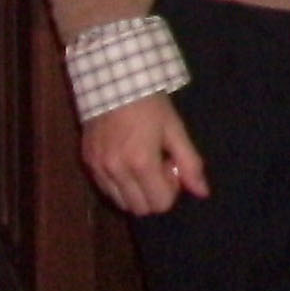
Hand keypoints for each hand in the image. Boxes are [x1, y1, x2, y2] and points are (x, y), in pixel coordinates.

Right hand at [80, 92, 208, 215]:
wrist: (114, 81)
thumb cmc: (151, 104)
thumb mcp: (175, 129)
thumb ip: (190, 163)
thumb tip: (203, 193)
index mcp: (141, 163)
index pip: (160, 204)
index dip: (171, 190)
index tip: (171, 166)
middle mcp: (116, 171)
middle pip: (140, 209)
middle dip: (154, 194)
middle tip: (158, 166)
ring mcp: (98, 168)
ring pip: (120, 203)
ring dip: (135, 192)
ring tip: (142, 163)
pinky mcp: (87, 162)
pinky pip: (105, 189)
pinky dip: (119, 185)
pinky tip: (126, 161)